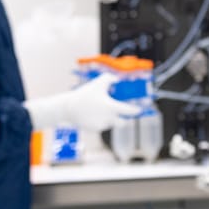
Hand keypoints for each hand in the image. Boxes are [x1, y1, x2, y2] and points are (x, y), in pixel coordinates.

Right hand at [25, 73, 140, 131]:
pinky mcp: (94, 129)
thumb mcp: (98, 83)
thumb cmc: (85, 94)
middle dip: (124, 119)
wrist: (68, 107)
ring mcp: (101, 125)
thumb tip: (118, 79)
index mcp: (111, 107)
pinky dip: (101, 121)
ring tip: (102, 111)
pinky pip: (102, 126)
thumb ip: (110, 78)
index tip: (140, 109)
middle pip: (123, 123)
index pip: (129, 111)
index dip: (136, 110)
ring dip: (111, 119)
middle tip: (122, 114)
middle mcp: (108, 118)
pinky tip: (94, 115)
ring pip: (111, 124)